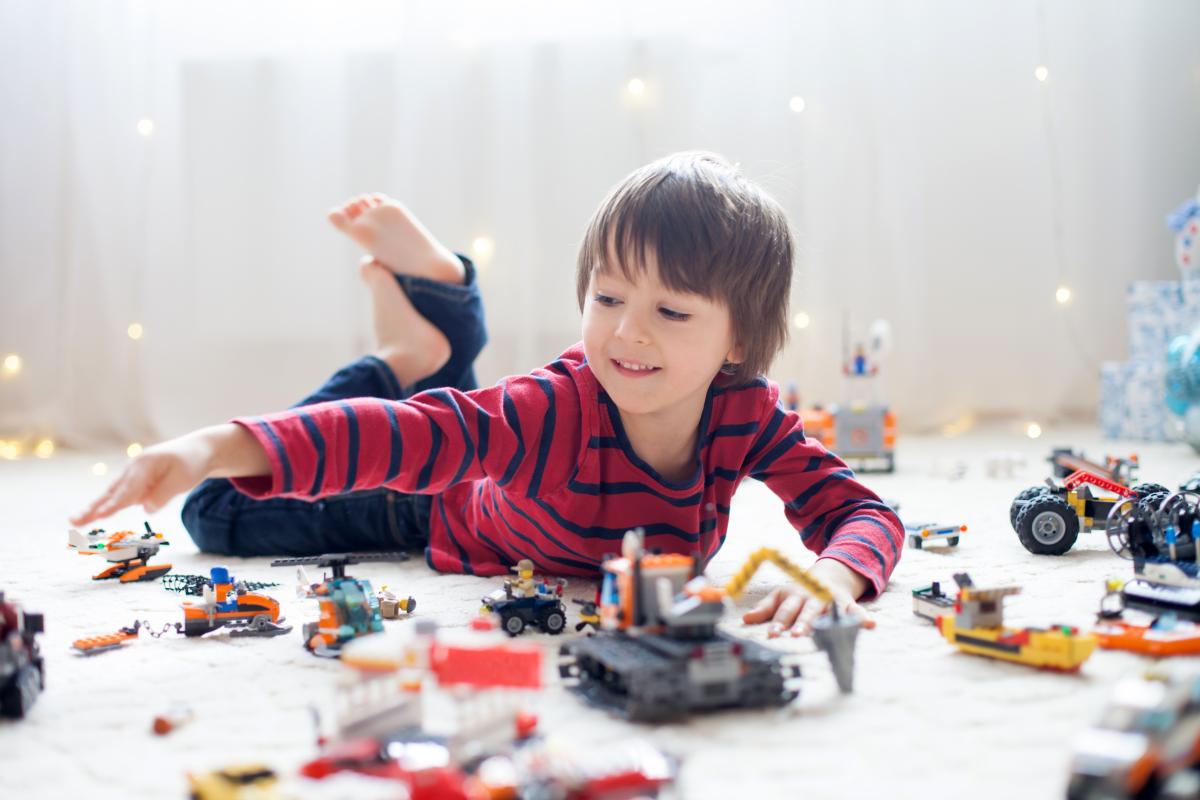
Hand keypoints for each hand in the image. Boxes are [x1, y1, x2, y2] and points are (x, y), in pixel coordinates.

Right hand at [69, 424, 267, 526]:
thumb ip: (163, 495)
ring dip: (94, 507)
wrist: (198, 449)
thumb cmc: (192, 463)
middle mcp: (134, 468)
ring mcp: (133, 473)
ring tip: (75, 520)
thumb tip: (145, 508)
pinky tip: (93, 514)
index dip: (113, 505)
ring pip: (112, 493)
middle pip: (113, 492)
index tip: (100, 516)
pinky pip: (120, 493)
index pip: (128, 491)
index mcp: (145, 465)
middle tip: (74, 521)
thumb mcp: (183, 479)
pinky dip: (107, 503)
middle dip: (94, 508)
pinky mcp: (137, 479)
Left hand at [741, 558, 872, 636]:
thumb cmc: (800, 591)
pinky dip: (862, 617)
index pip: (784, 610)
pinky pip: (856, 610)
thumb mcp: (781, 595)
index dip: (778, 622)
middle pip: (805, 611)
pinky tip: (870, 625)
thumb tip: (745, 620)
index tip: (772, 634)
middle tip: (795, 636)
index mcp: (794, 595)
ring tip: (825, 634)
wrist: (828, 573)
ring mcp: (830, 600)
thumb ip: (765, 608)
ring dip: (828, 622)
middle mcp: (812, 597)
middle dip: (801, 623)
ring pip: (828, 612)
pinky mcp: (847, 603)